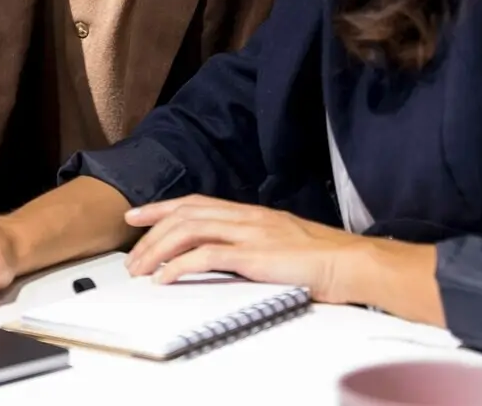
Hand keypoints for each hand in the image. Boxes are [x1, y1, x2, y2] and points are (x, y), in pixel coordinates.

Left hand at [123, 196, 363, 302]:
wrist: (351, 262)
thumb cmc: (321, 258)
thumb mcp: (279, 241)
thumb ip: (251, 242)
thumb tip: (224, 252)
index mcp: (249, 212)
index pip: (195, 202)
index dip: (162, 207)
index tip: (137, 215)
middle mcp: (244, 216)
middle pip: (184, 214)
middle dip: (151, 232)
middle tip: (130, 254)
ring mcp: (248, 233)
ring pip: (188, 230)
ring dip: (157, 250)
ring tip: (140, 270)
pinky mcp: (254, 255)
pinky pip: (205, 256)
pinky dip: (179, 265)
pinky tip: (165, 278)